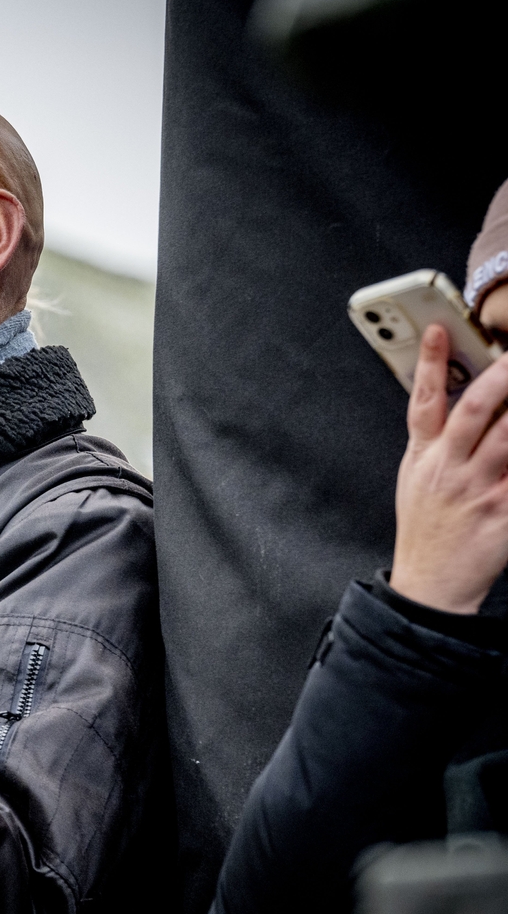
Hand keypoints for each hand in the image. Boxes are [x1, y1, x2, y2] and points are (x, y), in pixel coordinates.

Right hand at [390, 325, 507, 612]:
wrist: (431, 584)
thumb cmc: (426, 529)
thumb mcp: (415, 479)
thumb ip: (435, 441)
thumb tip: (455, 401)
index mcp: (425, 458)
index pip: (424, 402)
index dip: (432, 363)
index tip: (441, 330)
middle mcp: (450, 470)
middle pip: (474, 411)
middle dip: (500, 377)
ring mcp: (479, 491)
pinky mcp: (505, 513)